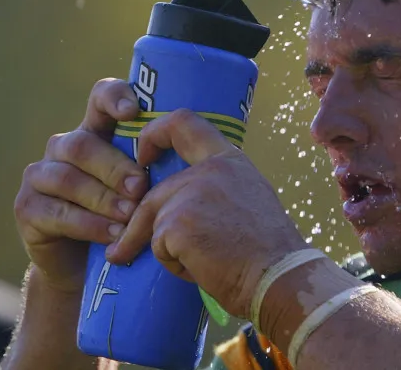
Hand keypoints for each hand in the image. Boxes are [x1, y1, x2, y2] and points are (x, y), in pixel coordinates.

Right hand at [13, 79, 148, 293]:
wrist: (89, 266)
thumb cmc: (129, 216)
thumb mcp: (148, 187)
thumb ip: (161, 165)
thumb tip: (198, 153)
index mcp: (97, 131)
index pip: (100, 97)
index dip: (114, 97)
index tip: (134, 112)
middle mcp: (64, 147)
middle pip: (84, 145)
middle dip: (116, 167)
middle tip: (142, 188)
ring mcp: (41, 176)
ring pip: (67, 178)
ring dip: (103, 198)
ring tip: (131, 216)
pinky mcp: (28, 208)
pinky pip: (56, 212)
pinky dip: (88, 224)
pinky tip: (112, 235)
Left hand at [103, 109, 308, 317]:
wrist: (278, 276)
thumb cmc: (268, 250)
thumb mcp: (249, 198)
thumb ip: (218, 187)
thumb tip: (186, 200)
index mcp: (229, 160)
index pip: (182, 123)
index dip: (153, 135)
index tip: (143, 159)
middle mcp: (210, 169)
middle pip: (154, 192)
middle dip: (136, 227)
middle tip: (122, 250)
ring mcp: (191, 194)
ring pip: (153, 222)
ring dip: (168, 250)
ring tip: (202, 264)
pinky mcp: (176, 223)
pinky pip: (157, 247)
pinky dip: (175, 264)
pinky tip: (204, 268)